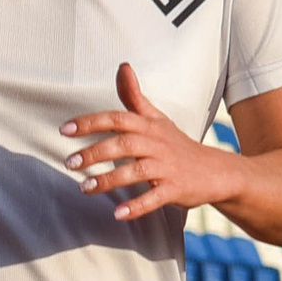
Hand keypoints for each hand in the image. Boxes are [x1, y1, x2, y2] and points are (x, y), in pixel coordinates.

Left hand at [61, 64, 244, 222]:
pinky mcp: (176, 189)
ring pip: (136, 171)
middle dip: (94, 153)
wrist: (217, 171)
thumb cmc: (177, 144)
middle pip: (123, 144)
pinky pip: (155, 198)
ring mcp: (167, 167)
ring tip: (84, 188)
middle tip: (69, 162)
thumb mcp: (156, 119)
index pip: (117, 118)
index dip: (90, 122)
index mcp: (149, 127)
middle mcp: (157, 144)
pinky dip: (137, 206)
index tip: (65, 130)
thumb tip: (123, 66)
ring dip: (109, 179)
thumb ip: (134, 97)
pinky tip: (118, 213)